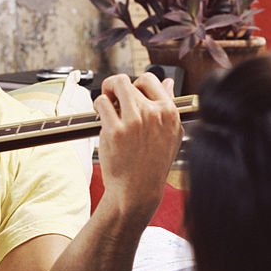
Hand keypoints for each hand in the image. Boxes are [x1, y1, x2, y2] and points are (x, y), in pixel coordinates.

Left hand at [94, 73, 181, 223]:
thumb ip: (169, 108)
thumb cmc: (152, 165)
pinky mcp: (115, 130)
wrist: (137, 190)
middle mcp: (153, 114)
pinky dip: (98, 106)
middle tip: (113, 99)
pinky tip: (101, 116)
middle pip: (130, 82)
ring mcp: (134, 121)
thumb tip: (169, 83)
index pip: (150, 80)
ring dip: (107, 92)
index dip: (137, 85)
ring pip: (115, 85)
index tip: (131, 95)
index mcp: (169, 113)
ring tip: (107, 105)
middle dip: (118, 88)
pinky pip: (102, 102)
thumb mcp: (171, 135)